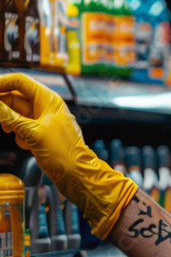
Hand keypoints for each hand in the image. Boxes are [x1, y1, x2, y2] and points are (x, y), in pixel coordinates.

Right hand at [0, 74, 137, 238]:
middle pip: (15, 98)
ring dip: (10, 124)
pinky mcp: (40, 135)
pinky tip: (28, 146)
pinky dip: (19, 136)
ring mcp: (42, 121)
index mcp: (48, 99)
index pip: (20, 81)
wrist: (77, 175)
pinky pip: (21, 129)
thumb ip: (10, 118)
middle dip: (3, 108)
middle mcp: (45, 107)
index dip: (1, 83)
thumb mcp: (33, 133)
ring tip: (11, 132)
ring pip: (16, 115)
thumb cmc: (63, 153)